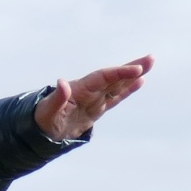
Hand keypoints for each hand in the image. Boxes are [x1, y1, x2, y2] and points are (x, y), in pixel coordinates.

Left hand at [36, 55, 152, 140]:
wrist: (40, 130)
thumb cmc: (42, 119)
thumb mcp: (47, 111)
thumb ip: (57, 98)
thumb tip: (62, 82)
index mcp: (79, 89)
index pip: (103, 78)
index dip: (119, 73)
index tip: (136, 69)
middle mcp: (89, 91)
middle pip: (114, 78)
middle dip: (131, 69)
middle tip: (150, 59)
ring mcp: (94, 99)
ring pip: (117, 86)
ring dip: (133, 77)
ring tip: (149, 65)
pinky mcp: (97, 109)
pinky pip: (114, 98)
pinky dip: (126, 90)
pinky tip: (139, 82)